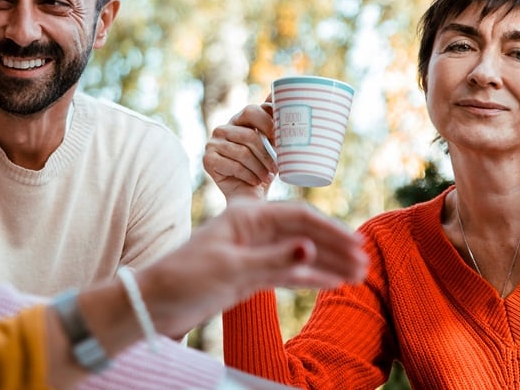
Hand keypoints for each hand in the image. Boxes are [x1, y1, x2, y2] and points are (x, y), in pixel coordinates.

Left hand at [136, 199, 367, 337]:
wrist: (155, 303)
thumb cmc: (185, 277)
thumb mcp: (231, 268)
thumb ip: (274, 259)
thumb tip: (312, 247)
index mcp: (246, 215)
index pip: (299, 216)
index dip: (330, 230)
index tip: (357, 245)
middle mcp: (252, 229)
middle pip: (303, 233)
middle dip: (334, 247)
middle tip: (365, 264)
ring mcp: (252, 252)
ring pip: (299, 254)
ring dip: (327, 263)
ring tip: (358, 275)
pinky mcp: (249, 274)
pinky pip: (287, 272)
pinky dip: (310, 277)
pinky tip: (333, 282)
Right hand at [203, 102, 277, 201]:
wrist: (250, 194)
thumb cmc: (264, 166)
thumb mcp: (274, 143)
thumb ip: (274, 118)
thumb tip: (278, 89)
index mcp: (239, 119)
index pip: (252, 110)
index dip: (268, 123)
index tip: (279, 137)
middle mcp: (223, 128)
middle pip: (250, 136)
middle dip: (267, 155)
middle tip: (276, 168)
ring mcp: (213, 143)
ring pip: (243, 153)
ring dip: (259, 168)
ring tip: (266, 177)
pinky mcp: (207, 159)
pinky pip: (233, 165)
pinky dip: (248, 175)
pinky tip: (254, 180)